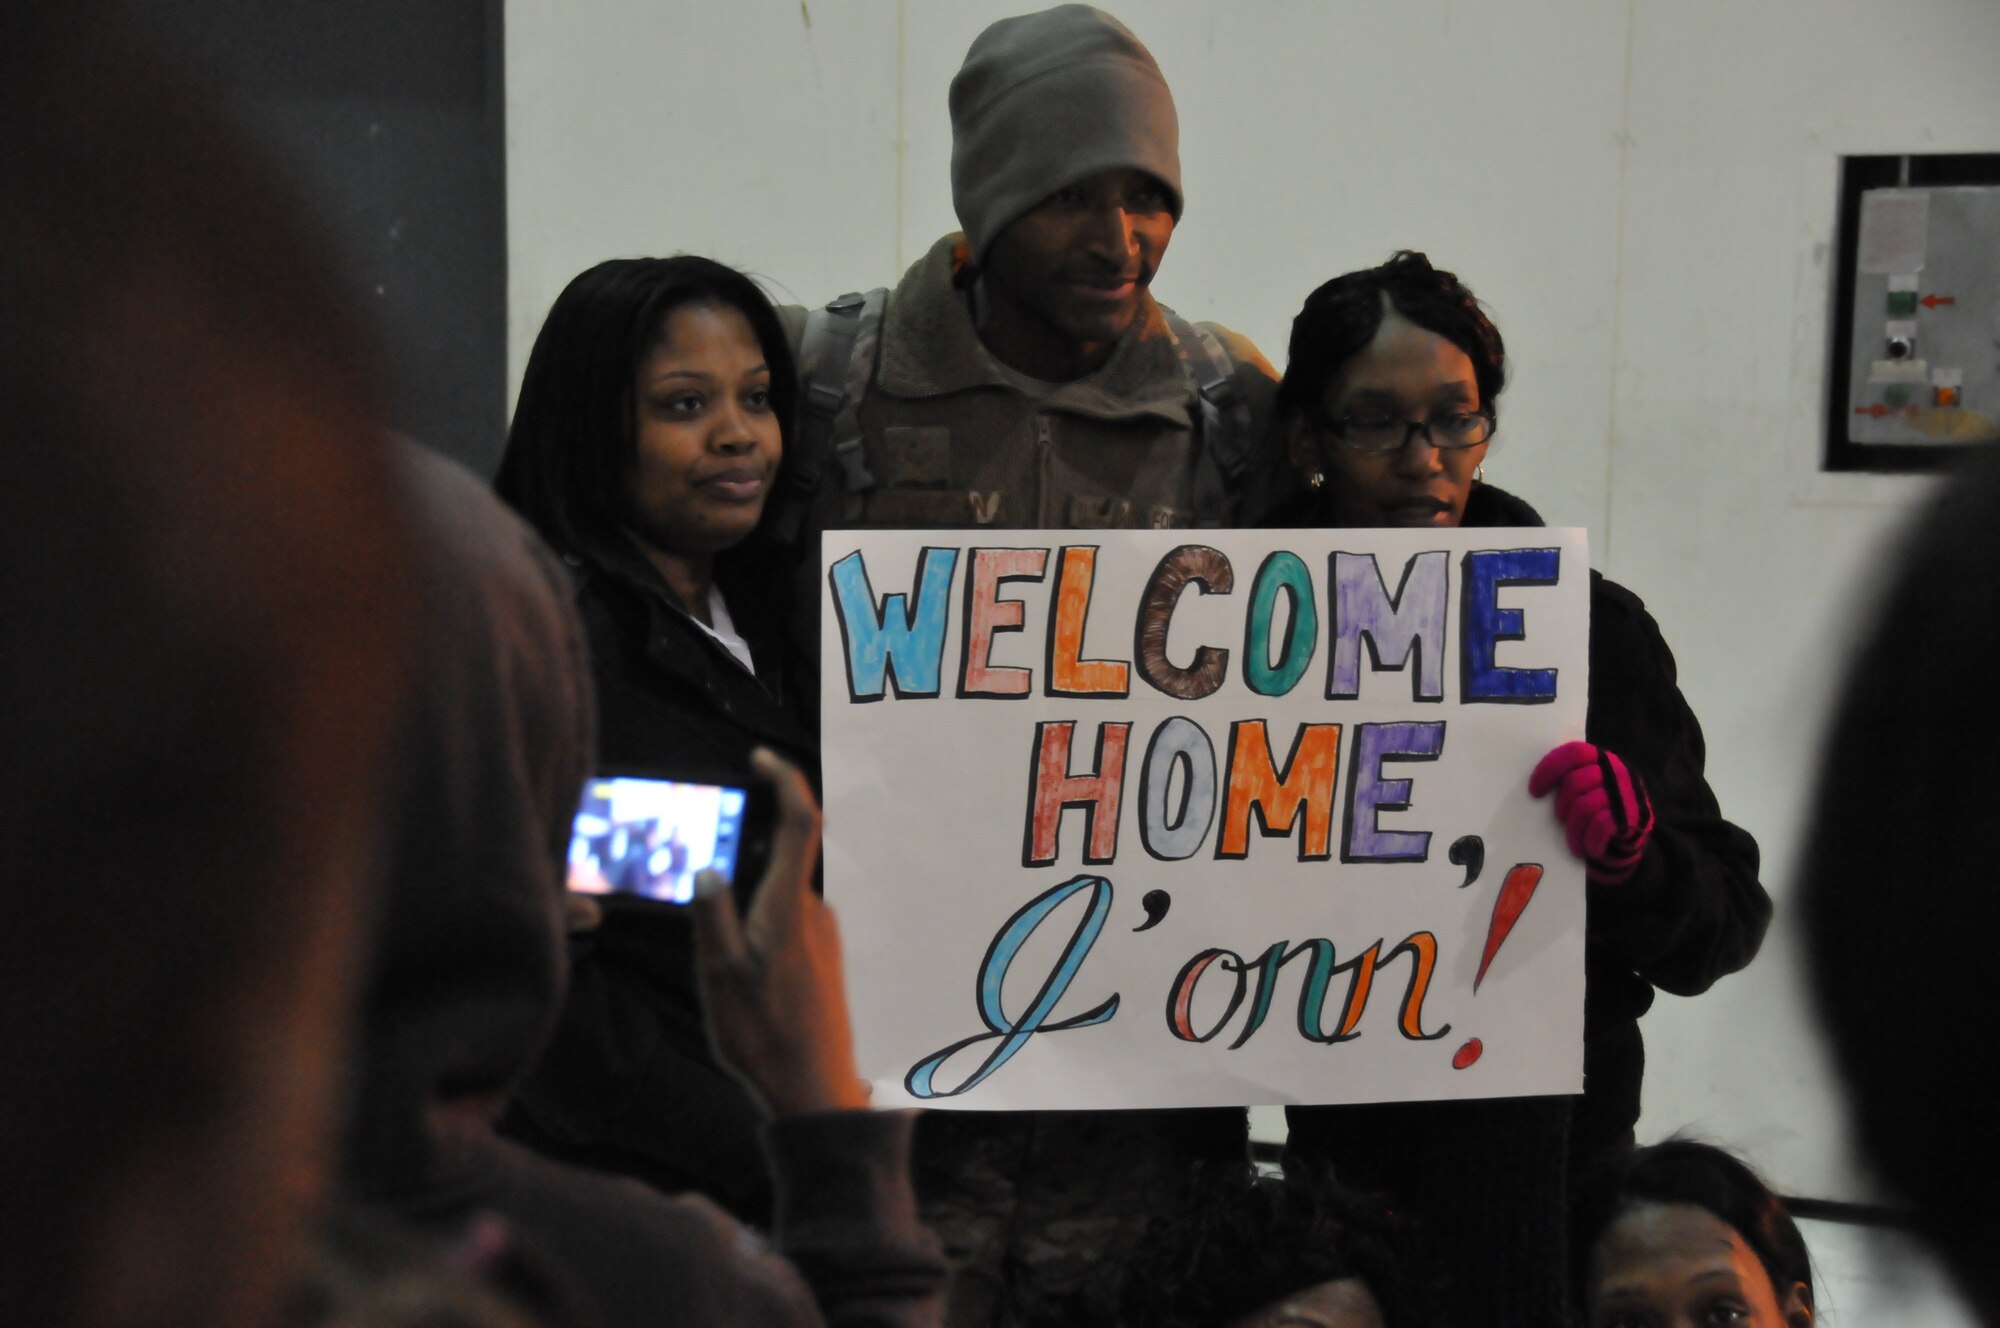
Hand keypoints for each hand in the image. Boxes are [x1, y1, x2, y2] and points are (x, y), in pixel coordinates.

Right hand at [689, 748, 869, 1116]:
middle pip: (781, 859)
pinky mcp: (824, 958)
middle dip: (743, 860)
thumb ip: (712, 917)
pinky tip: (742, 978)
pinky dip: (761, 929)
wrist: (814, 1090)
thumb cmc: (763, 1035)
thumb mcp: (719, 976)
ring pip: (780, 896)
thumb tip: (706, 868)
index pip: (798, 822)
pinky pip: (788, 923)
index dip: (784, 780)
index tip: (761, 757)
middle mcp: (814, 911)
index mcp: (789, 906)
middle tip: (707, 898)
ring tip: (721, 962)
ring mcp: (823, 935)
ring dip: (750, 906)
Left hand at [1528, 741, 1653, 884]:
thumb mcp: (1587, 791)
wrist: (1629, 848)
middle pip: (1574, 782)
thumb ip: (1572, 779)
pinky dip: (1590, 841)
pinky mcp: (1633, 818)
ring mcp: (1627, 795)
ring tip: (1574, 841)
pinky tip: (1588, 849)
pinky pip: (1600, 825)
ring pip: (1584, 806)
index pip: (1574, 753)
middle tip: (1561, 820)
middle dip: (1561, 806)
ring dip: (1573, 829)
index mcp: (1603, 760)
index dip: (1549, 769)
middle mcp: (1618, 772)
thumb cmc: (1599, 816)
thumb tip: (1535, 787)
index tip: (1534, 791)